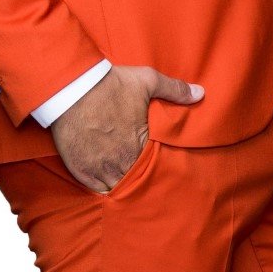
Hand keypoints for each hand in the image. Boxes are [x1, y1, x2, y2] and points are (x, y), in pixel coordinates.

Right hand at [50, 65, 203, 192]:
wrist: (71, 87)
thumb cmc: (110, 84)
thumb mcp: (146, 80)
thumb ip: (174, 89)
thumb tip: (201, 94)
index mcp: (141, 144)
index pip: (156, 166)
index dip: (157, 167)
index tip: (158, 167)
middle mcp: (123, 161)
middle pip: (138, 181)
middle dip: (141, 180)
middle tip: (145, 180)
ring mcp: (101, 169)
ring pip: (119, 189)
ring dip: (123, 187)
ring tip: (128, 184)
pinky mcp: (81, 170)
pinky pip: (97, 190)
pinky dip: (103, 189)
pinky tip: (108, 184)